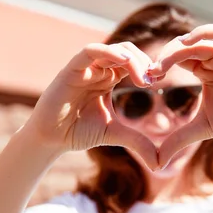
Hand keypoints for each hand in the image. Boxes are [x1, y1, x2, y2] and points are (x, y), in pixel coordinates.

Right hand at [25, 42, 158, 168]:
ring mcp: (85, 68)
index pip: (133, 62)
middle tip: (154, 79)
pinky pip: (91, 51)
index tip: (160, 79)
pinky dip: (110, 52)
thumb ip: (138, 142)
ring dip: (132, 58)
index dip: (148, 67)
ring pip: (113, 49)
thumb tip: (160, 163)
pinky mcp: (72, 69)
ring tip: (144, 77)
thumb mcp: (115, 134)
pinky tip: (126, 62)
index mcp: (109, 79)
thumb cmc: (79, 132)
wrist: (52, 139)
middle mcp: (98, 70)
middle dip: (144, 62)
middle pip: (127, 52)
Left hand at [146, 24, 212, 167]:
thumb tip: (156, 163)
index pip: (177, 58)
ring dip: (178, 47)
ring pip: (198, 39)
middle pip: (183, 47)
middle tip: (153, 71)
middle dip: (165, 56)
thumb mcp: (200, 129)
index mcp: (204, 71)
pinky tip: (187, 43)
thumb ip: (178, 140)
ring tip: (164, 61)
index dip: (161, 64)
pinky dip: (203, 33)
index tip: (148, 78)